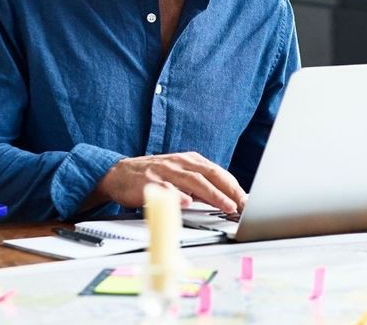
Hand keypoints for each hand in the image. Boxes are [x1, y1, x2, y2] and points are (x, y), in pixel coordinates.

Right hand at [92, 152, 245, 212]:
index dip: (234, 187)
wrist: (119, 174)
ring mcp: (165, 171)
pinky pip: (165, 188)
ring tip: (225, 205)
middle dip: (229, 190)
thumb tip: (226, 200)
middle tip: (242, 204)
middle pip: (210, 175)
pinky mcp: (149, 181)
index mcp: (191, 161)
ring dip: (212, 194)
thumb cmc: (155, 176)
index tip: (247, 201)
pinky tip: (187, 202)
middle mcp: (181, 163)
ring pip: (193, 181)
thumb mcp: (181, 177)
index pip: (219, 173)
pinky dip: (177, 195)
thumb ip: (202, 187)